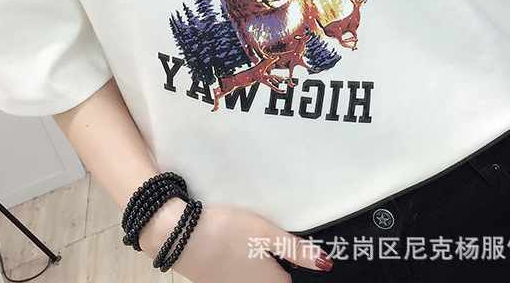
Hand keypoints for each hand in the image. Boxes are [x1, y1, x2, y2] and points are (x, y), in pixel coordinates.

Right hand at [139, 200, 333, 281]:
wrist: (183, 237)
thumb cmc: (227, 232)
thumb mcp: (266, 234)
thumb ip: (297, 251)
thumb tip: (326, 264)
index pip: (294, 281)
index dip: (297, 265)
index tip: (296, 251)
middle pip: (275, 281)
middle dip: (278, 267)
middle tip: (271, 244)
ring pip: (256, 280)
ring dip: (259, 267)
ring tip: (252, 244)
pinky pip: (239, 278)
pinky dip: (242, 267)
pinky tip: (236, 249)